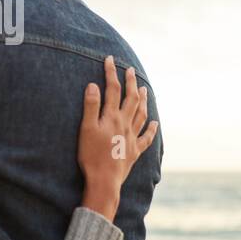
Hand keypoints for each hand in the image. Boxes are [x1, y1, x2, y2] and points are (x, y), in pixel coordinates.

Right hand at [76, 55, 158, 220]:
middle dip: (130, 82)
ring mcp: (131, 137)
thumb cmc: (91, 155)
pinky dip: (151, 128)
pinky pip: (146, 137)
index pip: (112, 90)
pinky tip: (154, 122)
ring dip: (142, 100)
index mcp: (112, 117)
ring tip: (144, 89)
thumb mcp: (86, 129)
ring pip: (141, 114)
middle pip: (131, 99)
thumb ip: (90, 106)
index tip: (110, 59)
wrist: (104, 180)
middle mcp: (125, 124)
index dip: (111, 73)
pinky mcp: (134, 151)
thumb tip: (93, 85)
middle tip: (130, 70)